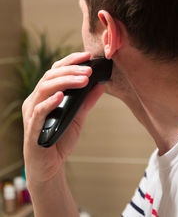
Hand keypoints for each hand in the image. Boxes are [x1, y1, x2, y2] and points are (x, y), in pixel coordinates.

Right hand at [22, 52, 103, 185]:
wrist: (49, 166)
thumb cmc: (60, 139)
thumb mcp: (78, 118)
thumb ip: (86, 102)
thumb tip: (100, 85)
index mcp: (45, 95)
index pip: (55, 71)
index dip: (70, 61)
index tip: (87, 55)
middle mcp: (36, 100)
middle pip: (50, 76)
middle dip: (70, 70)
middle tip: (89, 70)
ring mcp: (32, 113)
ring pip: (44, 89)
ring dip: (64, 82)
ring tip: (82, 79)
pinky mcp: (32, 128)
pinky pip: (39, 111)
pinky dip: (50, 102)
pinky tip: (61, 95)